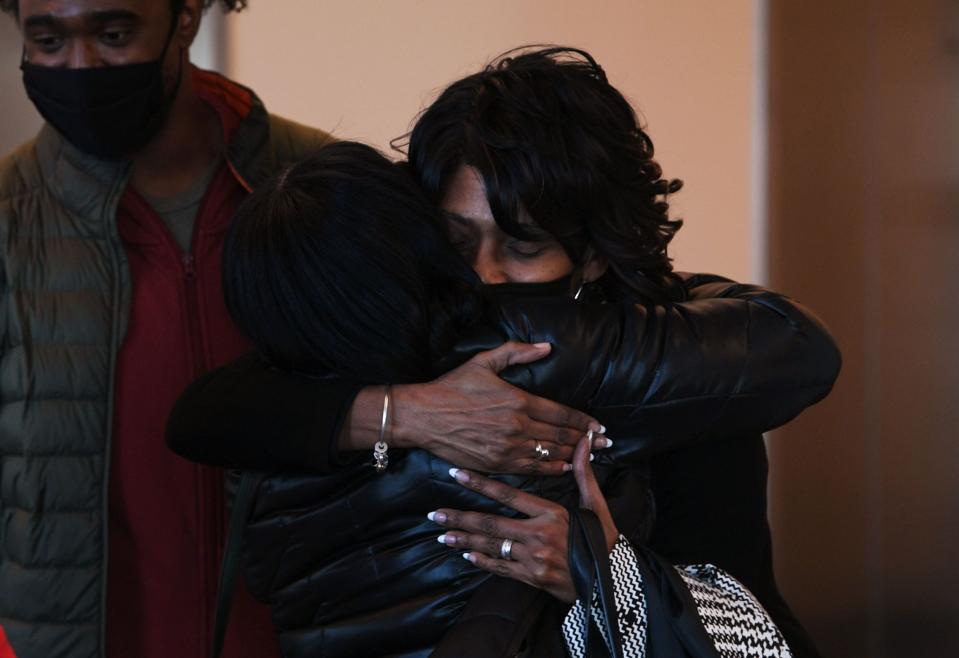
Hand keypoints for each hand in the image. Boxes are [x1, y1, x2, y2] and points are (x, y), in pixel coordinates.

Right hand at [393, 341, 607, 474]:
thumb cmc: (452, 387)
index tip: (598, 425)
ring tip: (593, 457)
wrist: (423, 416)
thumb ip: (517, 353)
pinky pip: (531, 468)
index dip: (582, 421)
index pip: (560, 413)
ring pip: (549, 454)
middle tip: (607, 443)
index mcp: (518, 400)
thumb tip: (545, 347)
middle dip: (587, 440)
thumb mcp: (484, 362)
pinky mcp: (496, 463)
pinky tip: (564, 468)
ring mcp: (507, 448)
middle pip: (561, 436)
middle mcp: (517, 426)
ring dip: (573, 455)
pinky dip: (550, 468)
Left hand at [429, 436, 619, 603]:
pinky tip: (466, 554)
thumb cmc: (603, 538)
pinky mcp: (532, 578)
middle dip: (460, 517)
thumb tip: (584, 439)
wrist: (613, 581)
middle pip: (491, 523)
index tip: (458, 474)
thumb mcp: (594, 503)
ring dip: (464, 540)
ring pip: (491, 546)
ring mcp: (533, 559)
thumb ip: (583, 471)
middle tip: (435, 513)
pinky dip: (482, 561)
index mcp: (551, 513)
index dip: (481, 483)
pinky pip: (501, 568)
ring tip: (442, 534)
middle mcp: (538, 535)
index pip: (509, 495)